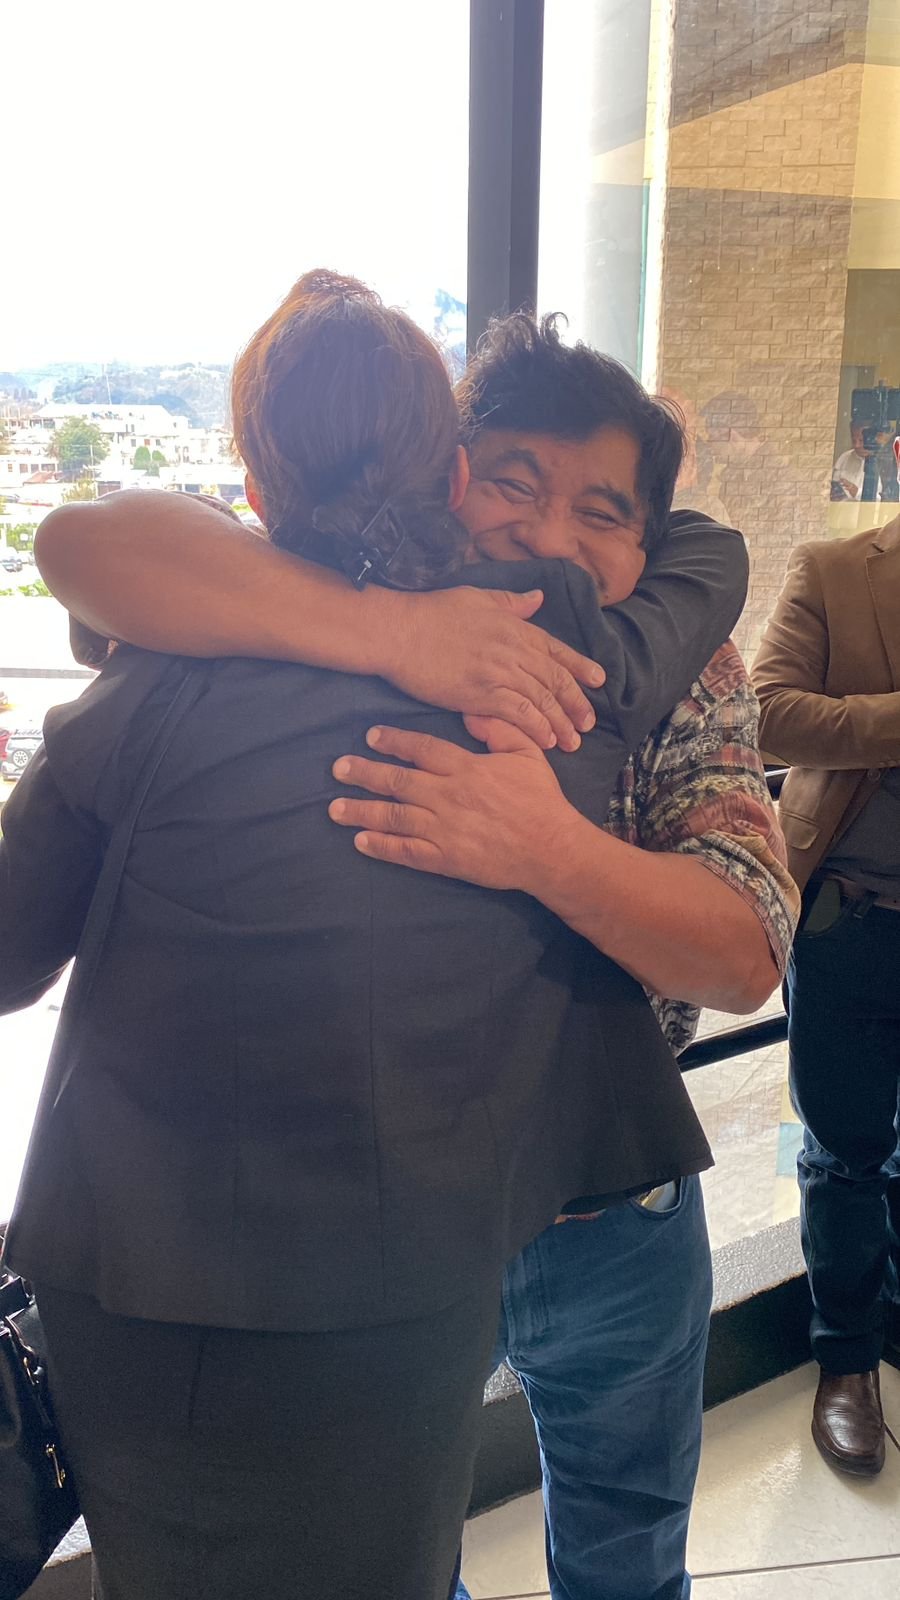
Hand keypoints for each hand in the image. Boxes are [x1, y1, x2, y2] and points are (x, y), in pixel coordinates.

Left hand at [328, 723, 578, 889]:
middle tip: (338, 768)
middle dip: (364, 774)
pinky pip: (407, 852)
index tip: (371, 735)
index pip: (422, 749)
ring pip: (394, 817)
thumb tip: (469, 711)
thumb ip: (499, 729)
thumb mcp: (528, 753)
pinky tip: (360, 842)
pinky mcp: (446, 859)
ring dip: (361, 811)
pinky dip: (382, 847)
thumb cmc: (541, 799)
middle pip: (398, 781)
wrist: (552, 850)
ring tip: (334, 809)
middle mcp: (449, 796)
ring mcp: (445, 830)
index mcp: (467, 768)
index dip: (394, 741)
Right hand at [383, 587, 603, 752]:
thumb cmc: (433, 612)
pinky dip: (536, 728)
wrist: (401, 632)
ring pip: (543, 700)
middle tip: (589, 723)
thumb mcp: (478, 597)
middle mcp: (514, 651)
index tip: (598, 681)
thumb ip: (511, 602)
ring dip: (561, 723)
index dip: (580, 668)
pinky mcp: (482, 695)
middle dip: (577, 703)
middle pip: (556, 680)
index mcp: (516, 627)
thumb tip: (538, 598)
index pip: (558, 650)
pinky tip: (546, 742)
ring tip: (572, 741)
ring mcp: (500, 673)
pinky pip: (519, 714)